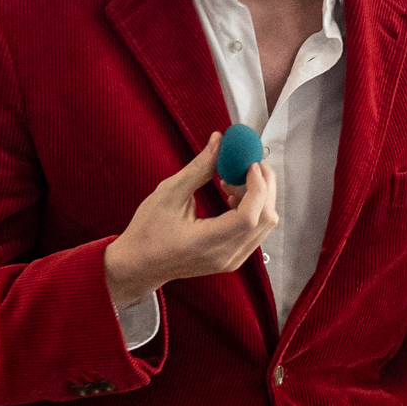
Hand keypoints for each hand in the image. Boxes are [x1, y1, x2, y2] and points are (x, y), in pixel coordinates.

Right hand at [104, 132, 277, 309]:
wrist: (141, 264)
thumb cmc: (148, 232)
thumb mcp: (169, 194)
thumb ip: (199, 168)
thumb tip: (219, 142)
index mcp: (207, 243)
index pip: (249, 217)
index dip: (257, 187)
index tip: (250, 163)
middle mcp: (226, 256)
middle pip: (265, 219)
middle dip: (264, 186)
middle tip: (248, 163)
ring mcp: (232, 260)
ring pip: (265, 225)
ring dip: (259, 197)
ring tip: (232, 180)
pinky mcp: (233, 259)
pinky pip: (256, 231)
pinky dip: (253, 209)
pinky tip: (232, 196)